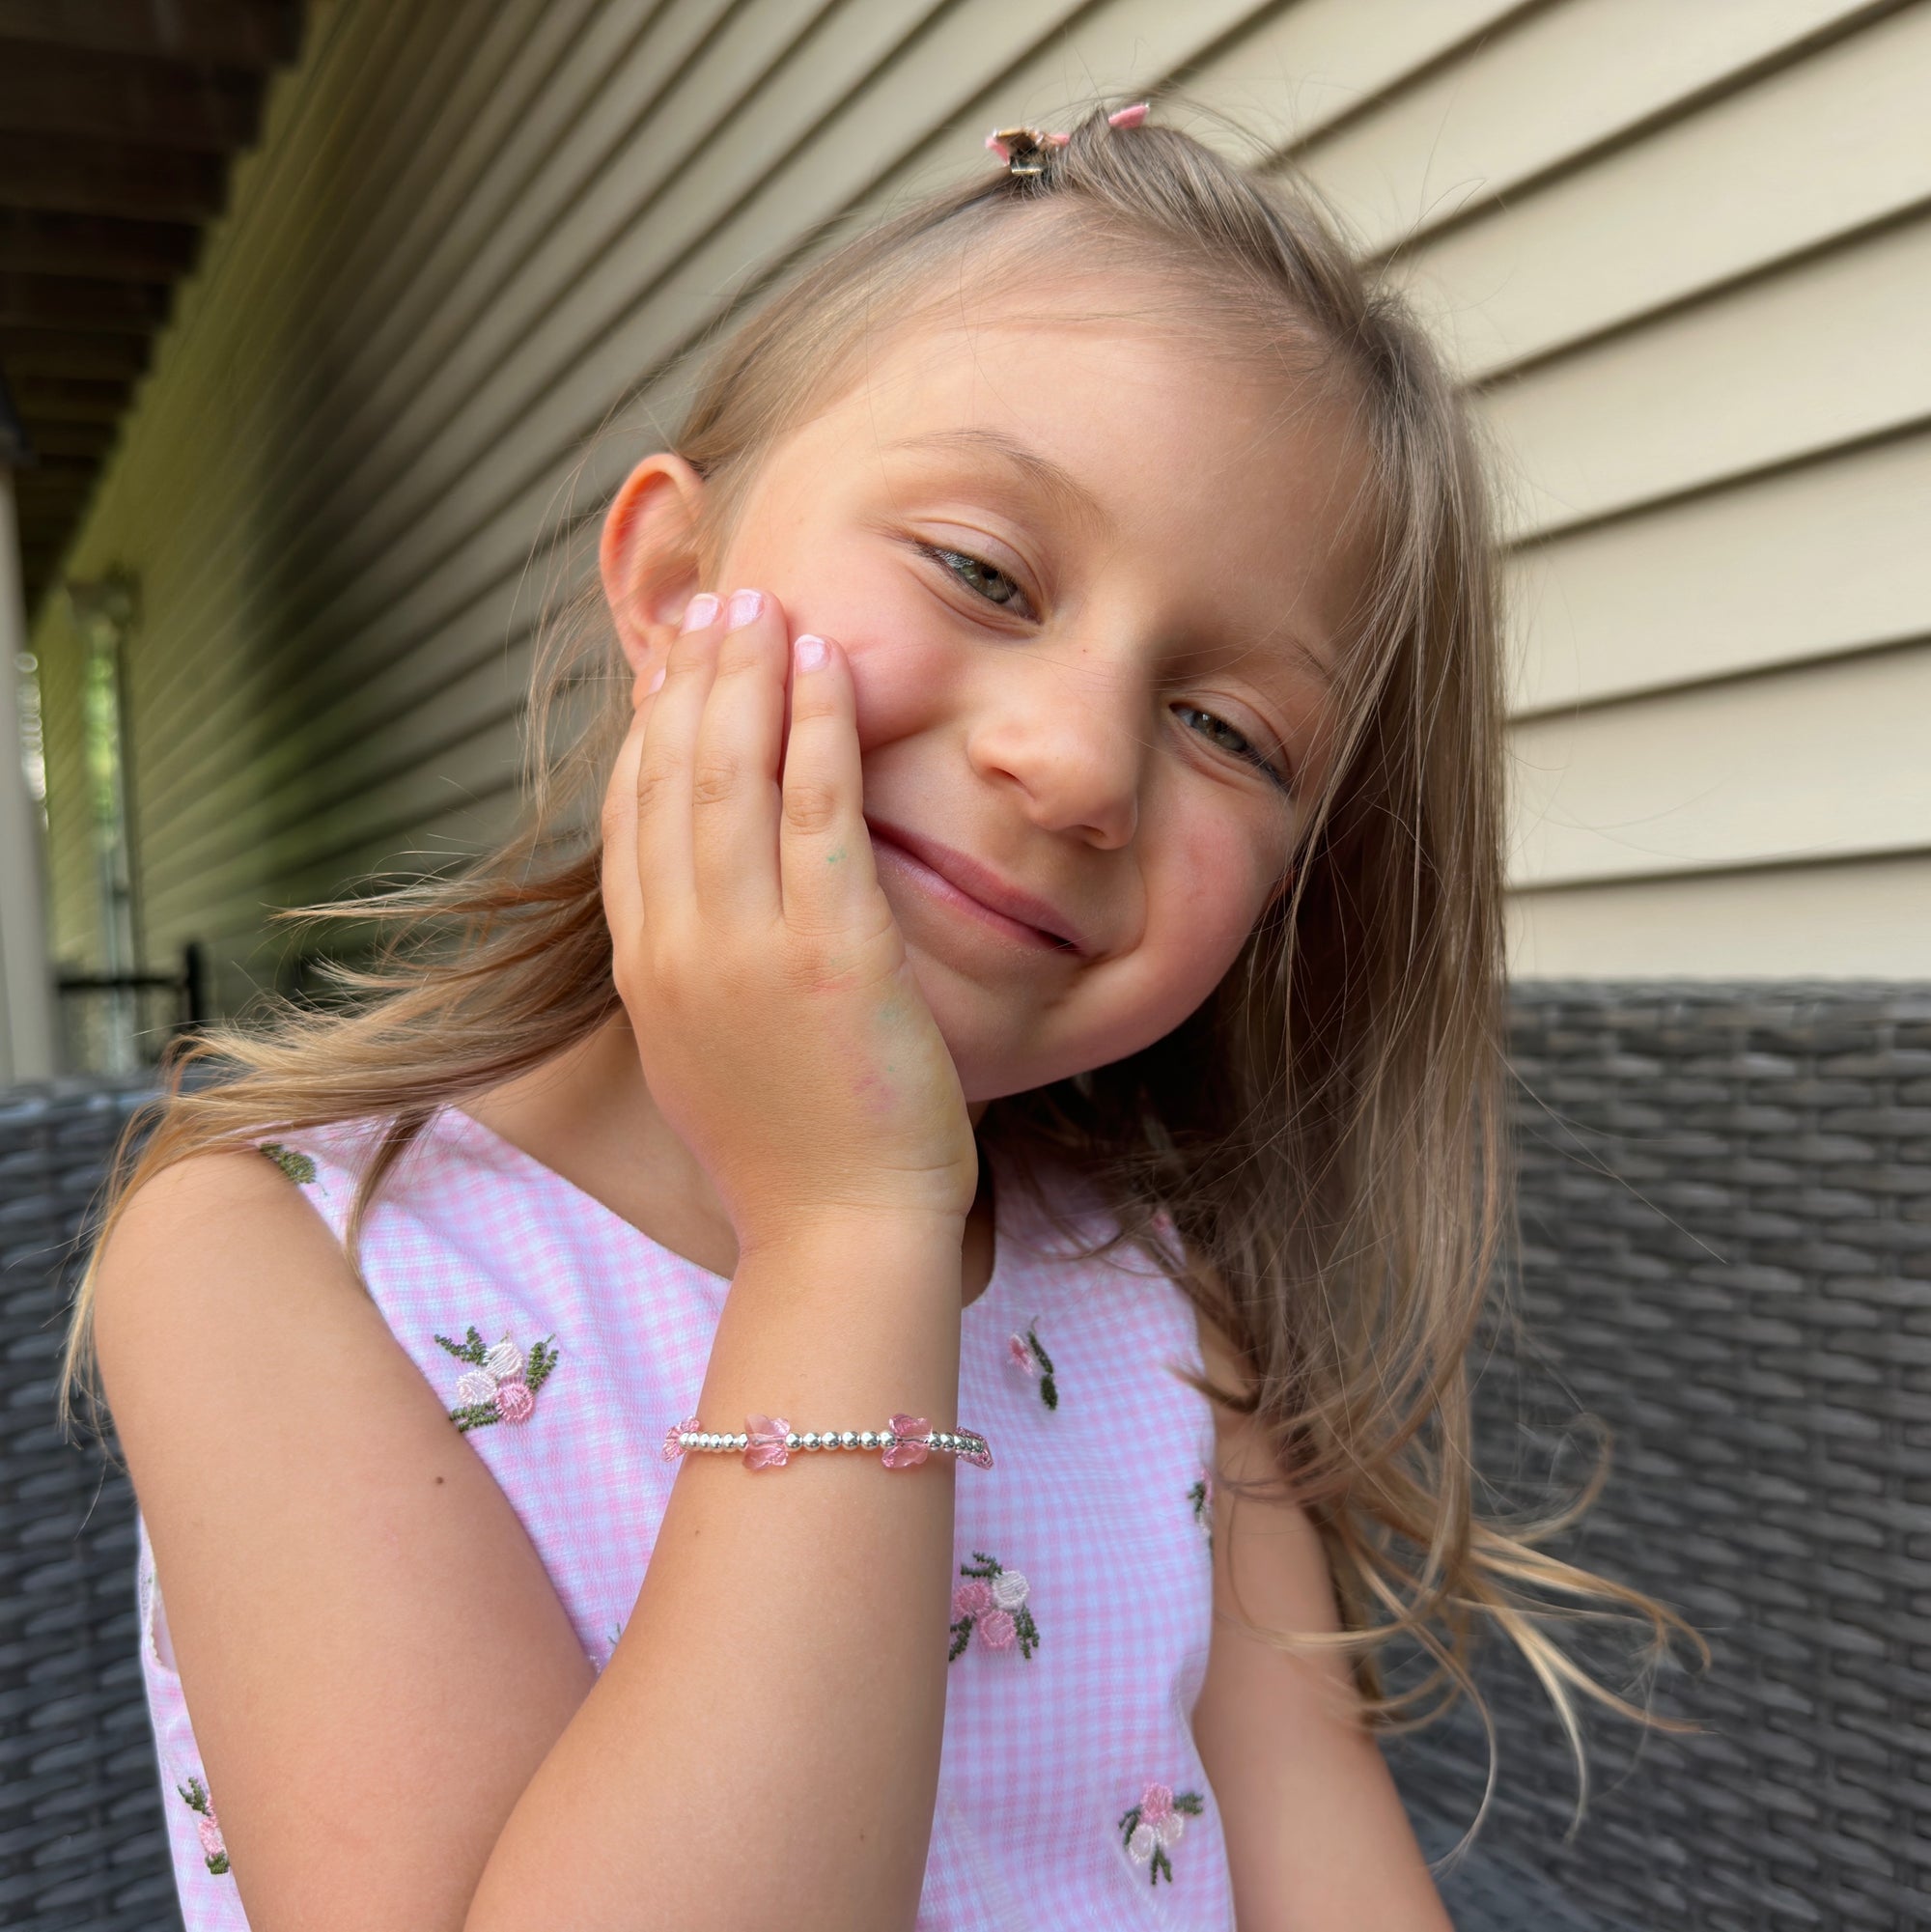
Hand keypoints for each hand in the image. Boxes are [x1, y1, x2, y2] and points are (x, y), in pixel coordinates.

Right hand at [600, 588, 978, 1253]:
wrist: (837, 1235)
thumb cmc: (791, 1155)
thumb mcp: (705, 1056)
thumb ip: (692, 972)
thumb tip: (696, 912)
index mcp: (645, 972)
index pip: (629, 820)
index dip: (649, 729)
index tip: (674, 665)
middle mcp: (677, 948)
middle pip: (669, 776)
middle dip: (694, 675)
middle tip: (722, 600)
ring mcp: (746, 947)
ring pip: (730, 775)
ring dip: (746, 675)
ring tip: (766, 602)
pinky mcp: (828, 950)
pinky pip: (817, 808)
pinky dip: (818, 726)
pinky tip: (829, 665)